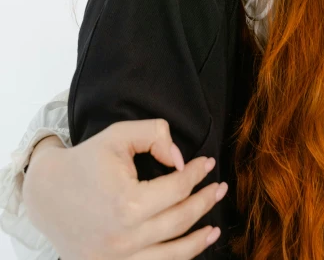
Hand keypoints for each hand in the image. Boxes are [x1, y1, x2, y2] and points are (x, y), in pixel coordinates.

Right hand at [23, 118, 226, 258]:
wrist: (45, 193)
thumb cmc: (85, 161)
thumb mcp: (119, 135)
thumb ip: (155, 135)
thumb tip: (180, 160)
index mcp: (127, 203)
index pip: (177, 189)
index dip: (197, 174)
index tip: (207, 163)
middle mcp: (124, 238)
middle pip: (179, 222)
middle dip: (205, 203)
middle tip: (220, 189)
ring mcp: (116, 259)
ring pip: (171, 255)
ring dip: (197, 242)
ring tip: (214, 228)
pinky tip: (188, 249)